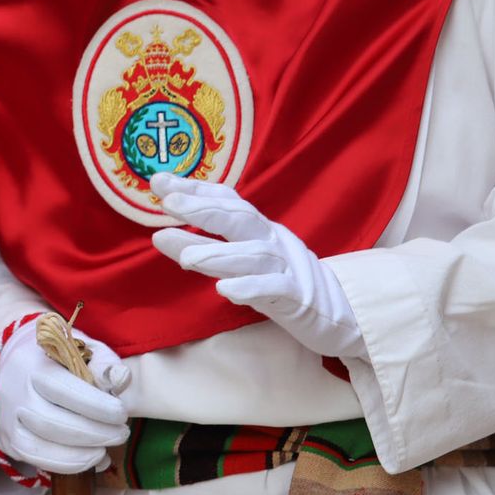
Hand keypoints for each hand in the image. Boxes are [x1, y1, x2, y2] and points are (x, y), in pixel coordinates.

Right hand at [0, 321, 130, 474]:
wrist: (19, 366)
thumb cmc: (59, 359)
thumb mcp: (83, 349)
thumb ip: (104, 363)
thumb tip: (120, 379)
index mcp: (32, 364)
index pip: (61, 388)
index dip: (95, 405)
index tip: (122, 414)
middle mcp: (13, 392)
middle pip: (50, 421)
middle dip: (93, 433)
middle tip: (121, 434)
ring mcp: (7, 418)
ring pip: (38, 445)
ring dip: (79, 454)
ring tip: (106, 451)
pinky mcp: (8, 439)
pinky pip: (34, 459)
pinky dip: (65, 464)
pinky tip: (90, 460)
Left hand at [149, 173, 364, 359]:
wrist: (337, 311)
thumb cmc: (278, 280)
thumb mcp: (239, 261)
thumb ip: (203, 247)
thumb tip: (158, 235)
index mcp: (259, 228)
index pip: (227, 201)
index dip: (195, 189)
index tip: (160, 182)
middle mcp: (273, 240)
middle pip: (241, 218)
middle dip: (204, 209)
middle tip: (169, 204)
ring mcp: (287, 267)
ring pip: (254, 255)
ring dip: (219, 253)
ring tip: (186, 258)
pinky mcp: (298, 297)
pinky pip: (275, 289)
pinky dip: (250, 287)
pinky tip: (226, 290)